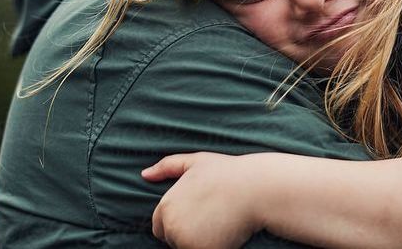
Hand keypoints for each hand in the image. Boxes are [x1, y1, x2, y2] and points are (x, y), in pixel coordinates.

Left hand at [142, 152, 264, 248]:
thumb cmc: (228, 173)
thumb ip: (167, 166)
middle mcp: (172, 226)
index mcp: (166, 206)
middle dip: (189, 232)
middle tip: (212, 217)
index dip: (180, 221)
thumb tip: (144, 174)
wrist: (256, 188)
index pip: (160, 227)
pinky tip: (226, 233)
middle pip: (173, 240)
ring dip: (200, 241)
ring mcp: (186, 242)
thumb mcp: (196, 162)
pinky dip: (213, 247)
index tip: (200, 213)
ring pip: (188, 248)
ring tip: (220, 222)